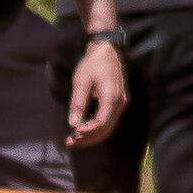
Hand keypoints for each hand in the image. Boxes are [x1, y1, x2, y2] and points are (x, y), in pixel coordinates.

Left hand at [64, 32, 129, 149]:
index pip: (101, 122)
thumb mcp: (81, 82)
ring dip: (92, 135)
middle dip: (88, 138)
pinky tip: (84, 130)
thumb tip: (73, 123)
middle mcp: (120, 103)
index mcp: (112, 97)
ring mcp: (122, 103)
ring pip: (109, 127)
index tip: (72, 134)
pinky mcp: (119, 102)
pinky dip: (97, 128)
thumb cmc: (93, 64)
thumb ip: (78, 103)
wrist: (107, 50)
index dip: (87, 131)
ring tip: (75, 139)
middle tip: (70, 142)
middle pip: (106, 129)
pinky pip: (109, 121)